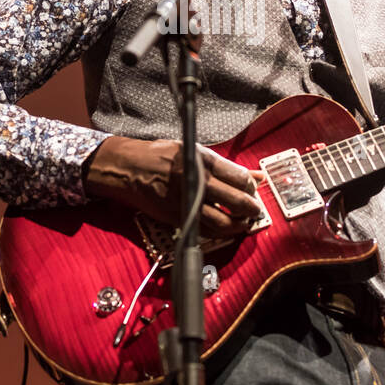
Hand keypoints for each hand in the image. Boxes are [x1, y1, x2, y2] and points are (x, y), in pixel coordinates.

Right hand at [84, 136, 267, 237]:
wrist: (128, 169)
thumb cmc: (160, 156)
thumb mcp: (193, 151)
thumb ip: (225, 166)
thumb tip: (256, 176)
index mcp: (201, 161)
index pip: (239, 177)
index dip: (251, 186)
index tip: (253, 189)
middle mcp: (196, 182)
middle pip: (235, 201)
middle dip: (251, 208)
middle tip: (255, 210)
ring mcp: (186, 202)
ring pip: (223, 221)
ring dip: (238, 224)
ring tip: (243, 222)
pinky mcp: (177, 218)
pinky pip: (206, 230)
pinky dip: (220, 232)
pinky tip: (226, 228)